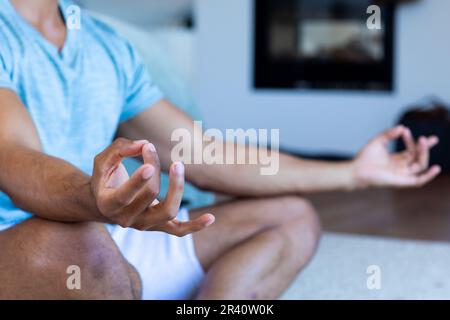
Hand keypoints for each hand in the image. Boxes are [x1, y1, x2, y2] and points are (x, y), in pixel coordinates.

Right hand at [91, 138, 214, 235]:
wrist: (105, 204)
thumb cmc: (105, 178)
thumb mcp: (102, 161)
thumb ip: (119, 149)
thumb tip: (144, 144)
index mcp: (109, 204)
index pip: (125, 196)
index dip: (138, 182)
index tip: (149, 164)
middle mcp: (126, 219)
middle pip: (149, 194)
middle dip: (152, 167)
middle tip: (149, 147)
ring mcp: (145, 225)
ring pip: (168, 212)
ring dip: (177, 188)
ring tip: (178, 165)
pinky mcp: (159, 226)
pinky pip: (179, 230)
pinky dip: (196, 226)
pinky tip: (211, 217)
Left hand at [353, 125, 440, 187]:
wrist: (356, 169)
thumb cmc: (365, 157)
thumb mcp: (378, 141)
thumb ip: (389, 134)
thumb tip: (402, 127)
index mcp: (397, 159)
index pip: (411, 150)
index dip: (412, 141)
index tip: (406, 131)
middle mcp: (401, 167)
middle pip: (419, 157)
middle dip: (424, 147)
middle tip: (426, 138)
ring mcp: (402, 175)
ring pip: (420, 165)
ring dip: (424, 154)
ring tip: (423, 142)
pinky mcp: (401, 182)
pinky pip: (419, 181)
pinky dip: (428, 176)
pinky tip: (436, 168)